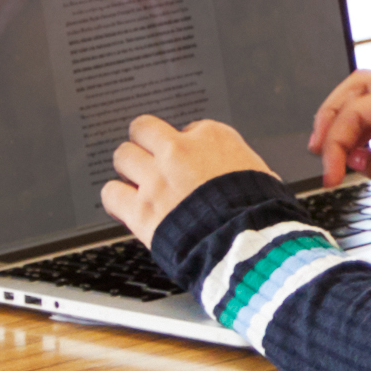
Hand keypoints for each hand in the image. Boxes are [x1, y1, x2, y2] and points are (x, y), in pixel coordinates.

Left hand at [100, 115, 272, 244]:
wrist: (246, 242)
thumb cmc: (260, 211)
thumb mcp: (261, 173)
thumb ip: (239, 165)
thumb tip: (239, 170)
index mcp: (213, 137)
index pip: (188, 128)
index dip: (186, 146)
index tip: (188, 159)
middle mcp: (180, 151)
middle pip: (144, 129)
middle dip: (145, 142)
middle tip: (149, 156)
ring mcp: (156, 179)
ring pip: (122, 155)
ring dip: (128, 168)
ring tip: (135, 180)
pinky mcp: (140, 209)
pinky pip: (110, 193)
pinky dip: (116, 198)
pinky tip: (124, 204)